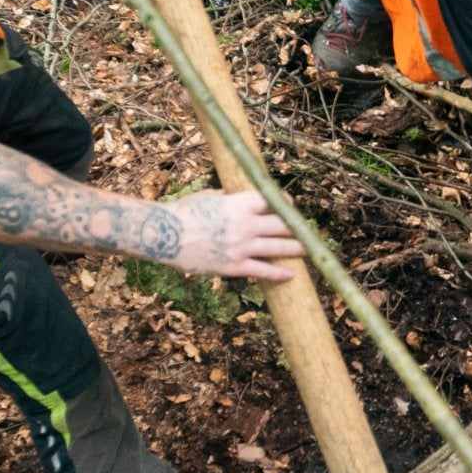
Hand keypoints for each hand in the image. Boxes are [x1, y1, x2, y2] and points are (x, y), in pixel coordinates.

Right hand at [165, 189, 301, 281]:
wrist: (164, 234)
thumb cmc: (185, 211)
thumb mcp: (210, 197)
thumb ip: (230, 198)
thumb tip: (239, 198)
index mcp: (240, 203)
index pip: (273, 202)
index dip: (286, 205)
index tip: (291, 208)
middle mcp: (245, 224)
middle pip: (282, 225)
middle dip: (297, 228)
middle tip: (307, 231)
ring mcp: (241, 247)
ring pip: (278, 248)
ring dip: (295, 249)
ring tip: (307, 252)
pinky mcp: (233, 266)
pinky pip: (262, 270)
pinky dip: (278, 273)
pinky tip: (289, 275)